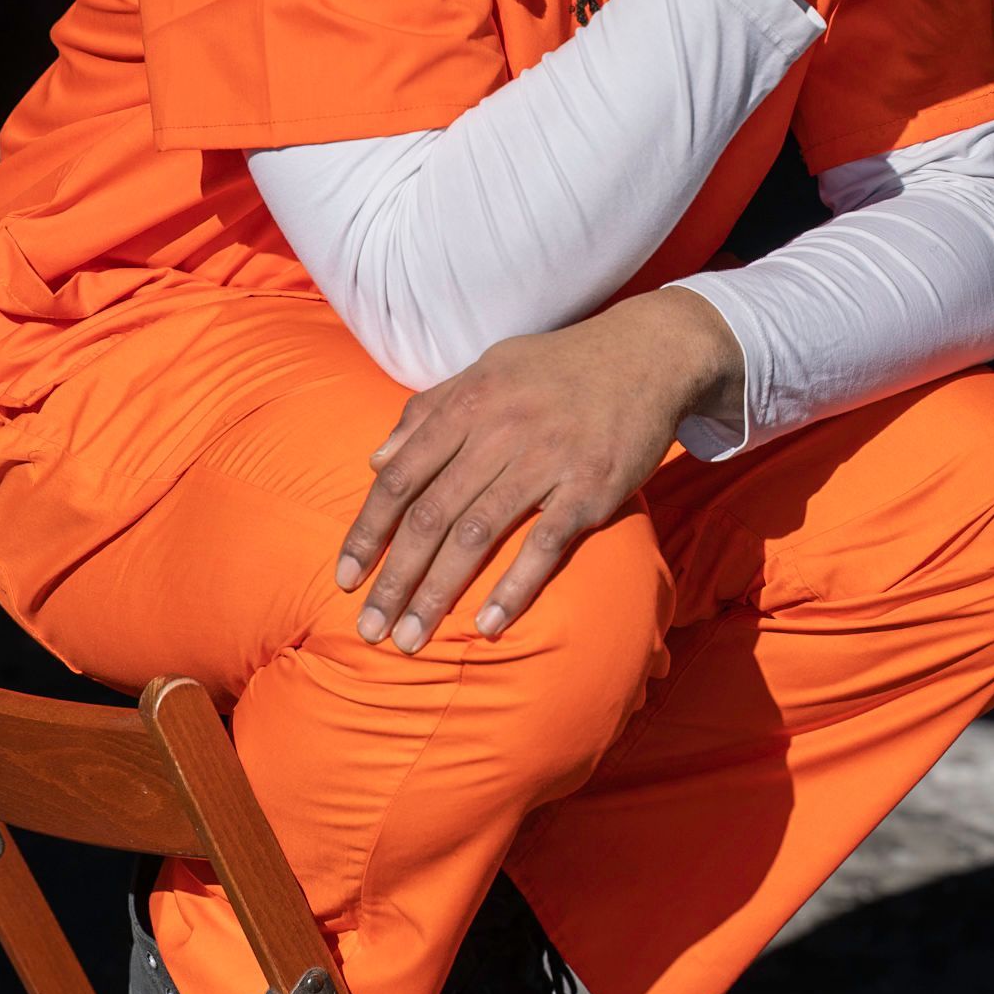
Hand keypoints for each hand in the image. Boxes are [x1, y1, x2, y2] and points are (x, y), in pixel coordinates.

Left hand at [335, 290, 738, 650]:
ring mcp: (550, 459)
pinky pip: (546, 544)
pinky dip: (515, 587)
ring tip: (411, 640)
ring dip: (438, 593)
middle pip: (432, 514)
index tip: (344, 579)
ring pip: (477, 534)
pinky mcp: (593, 485)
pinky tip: (488, 625)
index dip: (368, 531)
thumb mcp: (488, 369)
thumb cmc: (558, 367)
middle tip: (370, 629)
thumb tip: (376, 461)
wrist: (649, 353)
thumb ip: (430, 410)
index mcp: (471, 402)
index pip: (401, 476)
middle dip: (395, 578)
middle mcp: (503, 430)